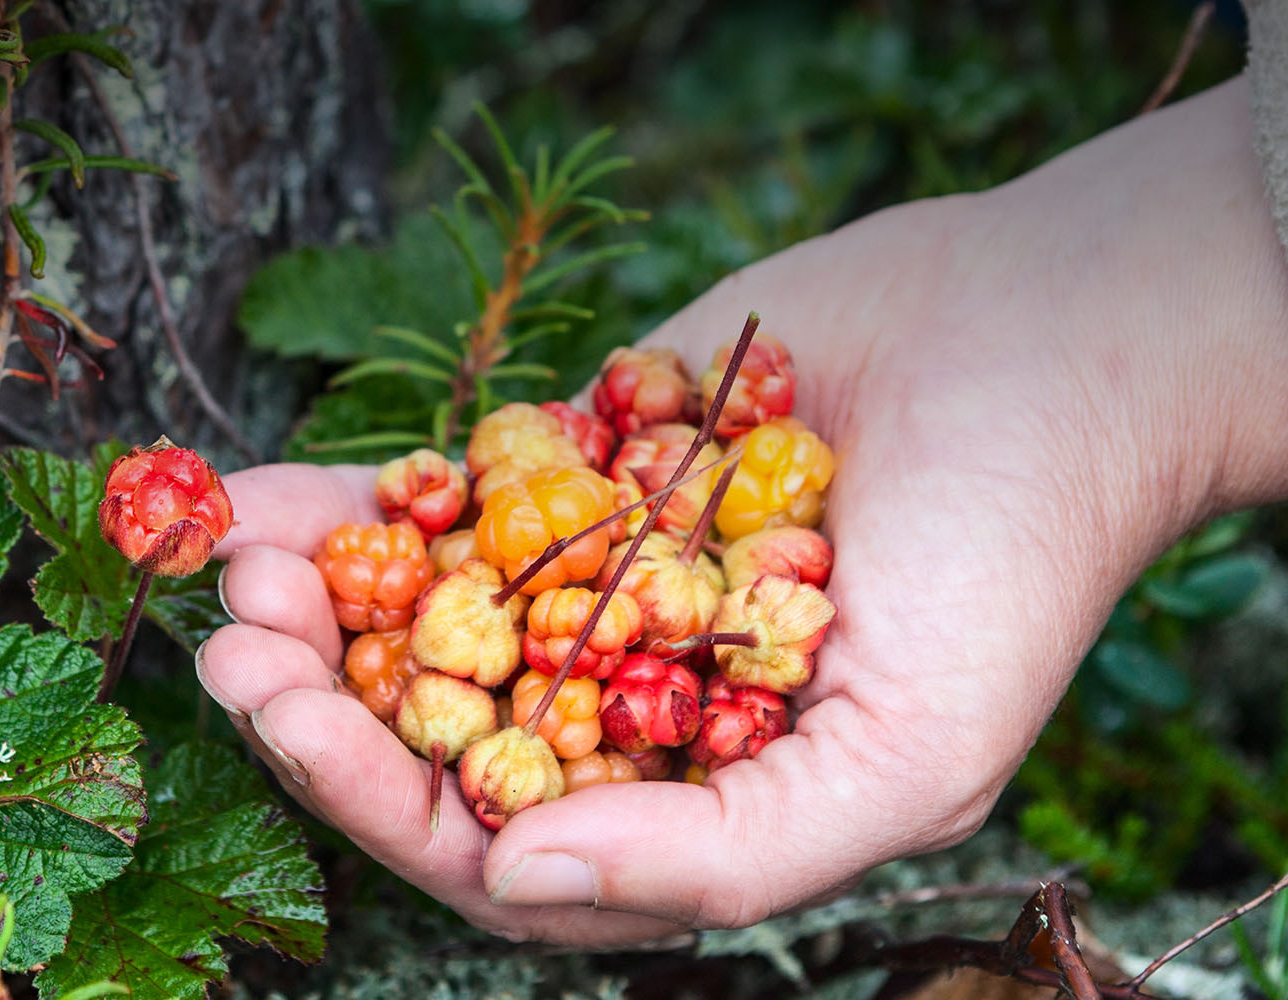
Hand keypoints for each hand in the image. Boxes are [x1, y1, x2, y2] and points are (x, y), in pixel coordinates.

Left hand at [195, 79, 1287, 943]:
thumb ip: (716, 854)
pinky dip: (341, 504)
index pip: (502, 846)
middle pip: (434, 738)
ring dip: (313, 602)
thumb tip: (515, 882)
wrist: (1056, 343)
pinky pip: (434, 504)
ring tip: (233, 562)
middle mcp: (628, 709)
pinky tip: (243, 496)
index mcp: (691, 806)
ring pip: (415, 621)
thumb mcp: (901, 762)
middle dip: (319, 703)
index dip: (386, 799)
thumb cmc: (1009, 572)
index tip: (292, 723)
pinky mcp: (577, 472)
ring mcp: (595, 587)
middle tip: (231, 646)